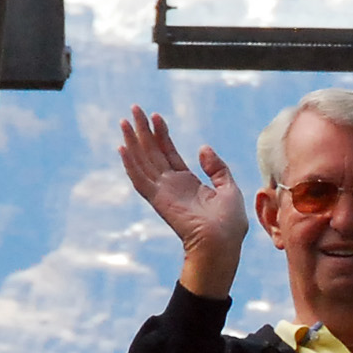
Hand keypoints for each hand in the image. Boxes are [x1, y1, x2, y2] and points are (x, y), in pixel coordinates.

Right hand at [119, 106, 246, 297]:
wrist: (223, 243)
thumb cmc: (229, 223)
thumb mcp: (229, 188)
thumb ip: (217, 168)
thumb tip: (203, 148)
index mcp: (187, 182)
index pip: (169, 153)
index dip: (162, 134)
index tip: (156, 115)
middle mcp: (171, 185)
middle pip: (152, 152)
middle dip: (143, 130)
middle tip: (134, 108)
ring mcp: (163, 192)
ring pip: (143, 161)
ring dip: (133, 141)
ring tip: (125, 121)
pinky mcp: (158, 200)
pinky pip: (140, 179)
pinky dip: (130, 164)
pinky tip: (123, 148)